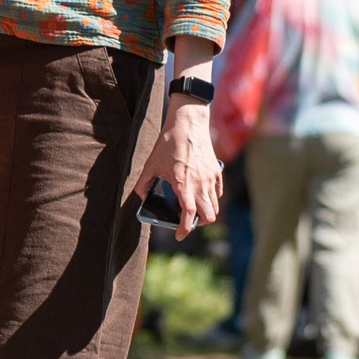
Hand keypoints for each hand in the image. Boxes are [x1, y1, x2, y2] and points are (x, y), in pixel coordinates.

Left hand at [139, 99, 221, 239]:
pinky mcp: (217, 171)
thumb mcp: (151, 163)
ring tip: (193, 211)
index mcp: (183, 184)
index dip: (185, 229)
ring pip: (215, 206)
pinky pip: (218, 192)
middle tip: (187, 222)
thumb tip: (140, 196)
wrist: (188, 122)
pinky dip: (212, 199)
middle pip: (208, 216)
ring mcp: (211, 177)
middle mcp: (200, 184)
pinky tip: (201, 196)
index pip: (189, 215)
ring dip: (206, 212)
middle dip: (198, 224)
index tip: (180, 236)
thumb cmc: (169, 142)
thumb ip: (144, 183)